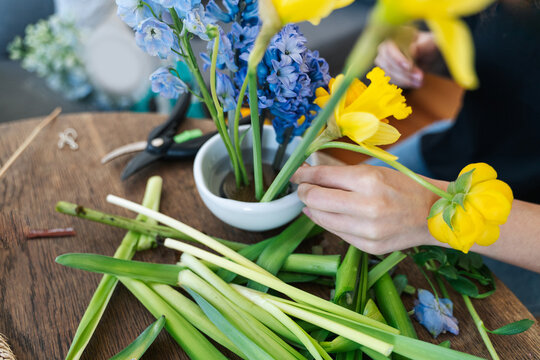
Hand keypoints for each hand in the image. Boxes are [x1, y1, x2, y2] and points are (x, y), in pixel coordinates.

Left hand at [291, 164, 443, 253]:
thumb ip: (340, 175)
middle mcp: (367, 206)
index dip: (303, 175)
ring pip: (321, 218)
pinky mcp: (368, 246)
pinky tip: (328, 214)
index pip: (322, 177)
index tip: (296, 174)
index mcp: (369, 181)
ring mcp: (367, 230)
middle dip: (304, 192)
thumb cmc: (402, 187)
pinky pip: (336, 233)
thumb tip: (307, 175)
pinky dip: (327, 221)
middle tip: (303, 187)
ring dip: (312, 208)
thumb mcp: (373, 171)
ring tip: (314, 200)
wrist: (432, 215)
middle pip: (315, 199)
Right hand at [374, 32, 437, 88]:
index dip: (397, 59)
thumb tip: (412, 50)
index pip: (388, 48)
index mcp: (394, 35)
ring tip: (420, 81)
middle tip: (420, 77)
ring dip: (404, 80)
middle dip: (403, 72)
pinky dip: (402, 83)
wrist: (427, 54)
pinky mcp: (386, 72)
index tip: (409, 67)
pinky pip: (390, 80)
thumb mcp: (430, 43)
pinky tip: (414, 83)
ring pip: (387, 73)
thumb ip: (422, 45)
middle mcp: (385, 48)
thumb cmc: (428, 45)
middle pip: (386, 63)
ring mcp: (383, 60)